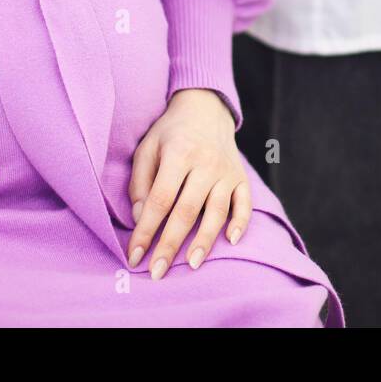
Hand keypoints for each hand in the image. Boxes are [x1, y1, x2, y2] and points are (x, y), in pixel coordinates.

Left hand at [126, 88, 251, 278]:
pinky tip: (231, 241)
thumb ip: (140, 182)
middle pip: (187, 211)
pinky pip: (245, 203)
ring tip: (191, 264)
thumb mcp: (147, 148)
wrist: (205, 109)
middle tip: (157, 272)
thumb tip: (141, 218)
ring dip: (204, 240)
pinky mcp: (241, 177)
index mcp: (179, 155)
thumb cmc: (170, 133)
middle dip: (170, 244)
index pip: (160, 200)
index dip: (146, 230)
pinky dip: (240, 223)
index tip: (135, 255)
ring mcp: (227, 171)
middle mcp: (205, 164)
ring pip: (217, 211)